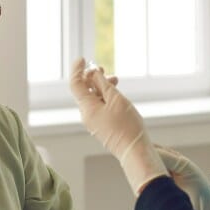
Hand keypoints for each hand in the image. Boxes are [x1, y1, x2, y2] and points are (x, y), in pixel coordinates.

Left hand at [70, 58, 167, 193]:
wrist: (134, 150)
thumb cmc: (127, 125)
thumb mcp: (116, 99)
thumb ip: (103, 84)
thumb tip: (94, 73)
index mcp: (87, 108)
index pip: (75, 84)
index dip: (77, 69)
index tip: (82, 59)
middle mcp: (86, 115)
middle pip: (83, 91)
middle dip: (92, 77)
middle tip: (103, 68)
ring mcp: (93, 122)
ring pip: (92, 99)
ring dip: (101, 87)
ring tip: (115, 80)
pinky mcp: (101, 126)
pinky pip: (98, 107)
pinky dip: (104, 97)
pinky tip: (115, 94)